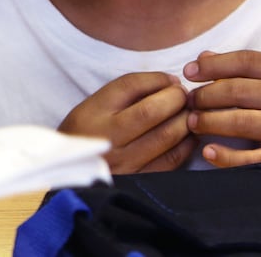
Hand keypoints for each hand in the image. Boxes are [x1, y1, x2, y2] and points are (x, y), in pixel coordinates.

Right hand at [58, 72, 192, 173]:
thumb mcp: (93, 106)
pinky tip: (188, 135)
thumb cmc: (86, 133)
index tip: (171, 80)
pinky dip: (186, 144)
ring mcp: (124, 162)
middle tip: (184, 95)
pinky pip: (172, 160)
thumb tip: (170, 84)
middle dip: (176, 98)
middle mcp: (108, 137)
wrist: (71, 172)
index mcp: (94, 112)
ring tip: (188, 113)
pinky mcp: (139, 180)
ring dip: (185, 120)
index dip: (157, 79)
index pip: (130, 86)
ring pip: (166, 136)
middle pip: (151, 111)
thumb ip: (126, 93)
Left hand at [185, 49, 260, 167]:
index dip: (212, 65)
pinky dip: (226, 156)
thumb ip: (247, 70)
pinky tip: (208, 151)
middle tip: (188, 102)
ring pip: (240, 122)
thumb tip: (203, 58)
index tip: (188, 72)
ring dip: (209, 121)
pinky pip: (252, 159)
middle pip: (237, 91)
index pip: (246, 61)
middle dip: (204, 96)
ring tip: (192, 122)